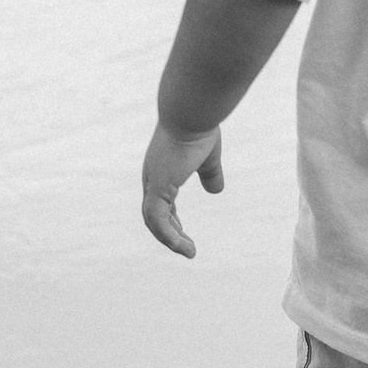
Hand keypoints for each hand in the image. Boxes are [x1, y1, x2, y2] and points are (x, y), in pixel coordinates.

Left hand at [141, 123, 223, 257]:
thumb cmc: (199, 129)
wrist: (191, 114)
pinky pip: (158, 221)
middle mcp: (152, 178)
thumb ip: (210, 174)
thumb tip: (216, 191)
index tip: (184, 234)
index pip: (161, 204)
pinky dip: (169, 237)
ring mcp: (152, 183)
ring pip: (154, 222)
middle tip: (187, 249)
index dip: (171, 221)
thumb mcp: (208, 157)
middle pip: (154, 216)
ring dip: (171, 241)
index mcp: (161, 171)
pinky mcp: (156, 188)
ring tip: (189, 253)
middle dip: (170, 234)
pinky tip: (184, 247)